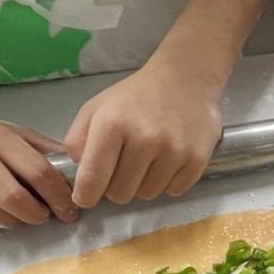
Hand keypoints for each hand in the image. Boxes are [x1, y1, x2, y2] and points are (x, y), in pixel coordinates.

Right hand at [0, 100, 77, 228]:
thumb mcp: (3, 130)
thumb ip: (36, 148)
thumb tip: (74, 165)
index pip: (38, 170)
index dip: (58, 196)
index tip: (69, 211)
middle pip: (11, 196)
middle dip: (34, 215)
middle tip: (42, 218)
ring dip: (4, 222)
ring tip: (13, 220)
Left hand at [64, 64, 221, 207]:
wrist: (186, 77)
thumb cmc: (135, 96)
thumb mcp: (95, 108)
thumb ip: (76, 140)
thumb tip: (80, 175)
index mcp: (111, 125)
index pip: (92, 182)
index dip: (85, 196)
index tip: (87, 195)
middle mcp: (144, 139)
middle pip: (119, 195)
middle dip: (116, 185)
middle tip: (122, 165)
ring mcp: (173, 150)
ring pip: (146, 195)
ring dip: (142, 183)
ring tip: (147, 158)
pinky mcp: (197, 159)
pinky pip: (173, 191)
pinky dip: (167, 181)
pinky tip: (167, 159)